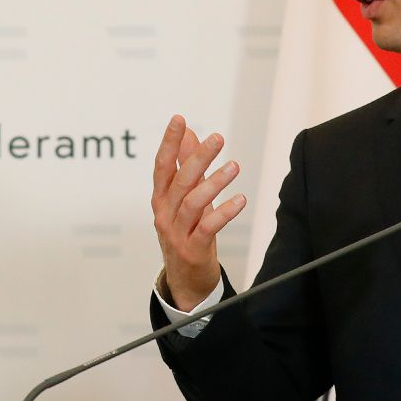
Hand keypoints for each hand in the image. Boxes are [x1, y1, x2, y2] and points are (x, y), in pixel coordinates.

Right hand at [151, 114, 245, 310]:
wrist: (184, 280)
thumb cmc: (185, 233)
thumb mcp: (184, 198)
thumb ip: (184, 165)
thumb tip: (188, 133)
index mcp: (161, 198)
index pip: (162, 165)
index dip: (169, 142)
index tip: (179, 119)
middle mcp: (165, 213)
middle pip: (180, 181)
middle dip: (198, 157)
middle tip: (218, 138)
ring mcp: (176, 232)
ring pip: (192, 203)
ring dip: (214, 183)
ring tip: (234, 167)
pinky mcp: (192, 249)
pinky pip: (208, 227)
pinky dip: (224, 213)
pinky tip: (240, 200)